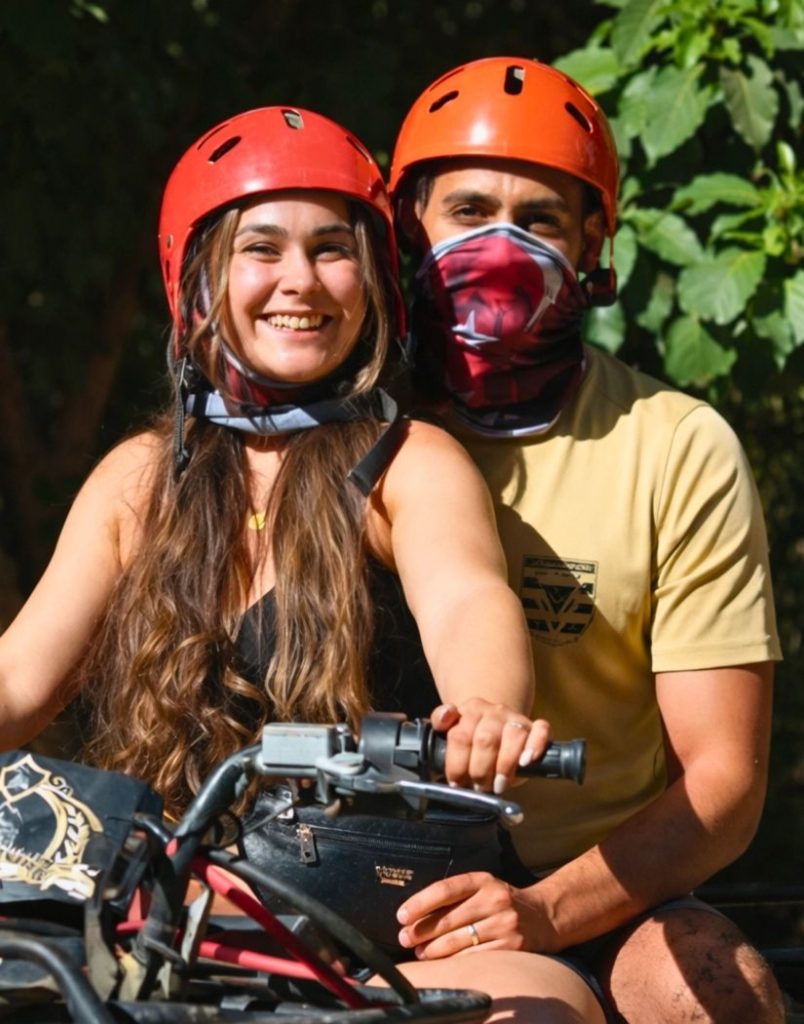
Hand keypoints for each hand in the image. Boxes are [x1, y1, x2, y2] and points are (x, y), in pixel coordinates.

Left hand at [396, 871, 554, 957]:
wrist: (543, 916)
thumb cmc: (502, 902)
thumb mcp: (482, 887)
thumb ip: (455, 896)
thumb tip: (416, 914)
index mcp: (483, 880)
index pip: (445, 889)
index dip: (420, 903)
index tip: (401, 915)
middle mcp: (495, 900)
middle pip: (449, 918)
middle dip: (422, 931)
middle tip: (405, 938)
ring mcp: (504, 924)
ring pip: (458, 941)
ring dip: (433, 950)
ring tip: (420, 952)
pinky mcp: (511, 947)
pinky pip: (474, 957)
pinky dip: (454, 961)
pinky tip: (443, 962)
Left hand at [431, 699, 549, 792]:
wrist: (498, 727)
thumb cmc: (473, 737)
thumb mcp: (453, 732)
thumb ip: (441, 722)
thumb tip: (443, 718)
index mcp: (470, 710)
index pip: (460, 736)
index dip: (456, 764)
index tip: (456, 782)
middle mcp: (494, 711)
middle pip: (485, 739)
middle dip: (480, 770)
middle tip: (478, 787)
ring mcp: (515, 718)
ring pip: (514, 736)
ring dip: (505, 766)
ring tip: (498, 785)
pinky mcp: (535, 727)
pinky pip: (541, 730)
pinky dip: (535, 746)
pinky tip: (525, 762)